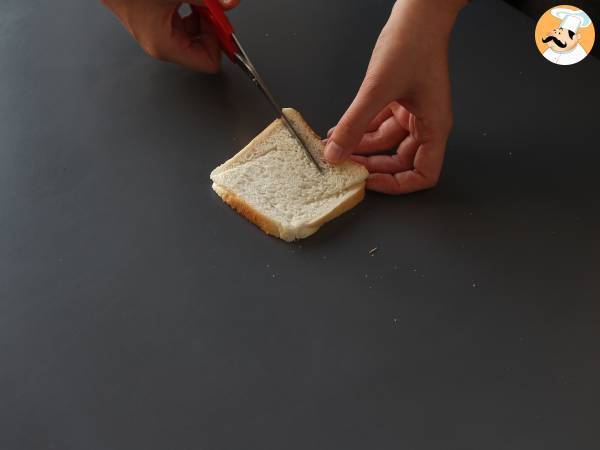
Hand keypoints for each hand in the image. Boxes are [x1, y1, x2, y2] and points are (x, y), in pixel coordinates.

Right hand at [102, 0, 239, 72]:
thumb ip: (210, 0)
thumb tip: (230, 3)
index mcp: (165, 46)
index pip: (209, 63)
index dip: (220, 42)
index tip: (222, 23)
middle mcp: (160, 46)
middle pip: (203, 50)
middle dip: (211, 27)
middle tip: (210, 7)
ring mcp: (157, 37)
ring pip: (194, 37)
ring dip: (201, 17)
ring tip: (196, 1)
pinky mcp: (155, 25)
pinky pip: (183, 26)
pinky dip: (190, 12)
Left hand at [325, 0, 466, 193]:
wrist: (417, 13)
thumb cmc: (413, 44)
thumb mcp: (377, 89)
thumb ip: (354, 124)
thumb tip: (335, 154)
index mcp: (434, 127)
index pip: (424, 173)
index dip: (398, 184)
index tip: (371, 182)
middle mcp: (425, 123)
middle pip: (400, 161)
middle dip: (372, 165)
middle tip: (346, 167)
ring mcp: (412, 112)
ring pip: (385, 143)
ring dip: (361, 147)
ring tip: (336, 147)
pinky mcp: (399, 100)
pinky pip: (378, 125)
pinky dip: (360, 129)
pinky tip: (340, 131)